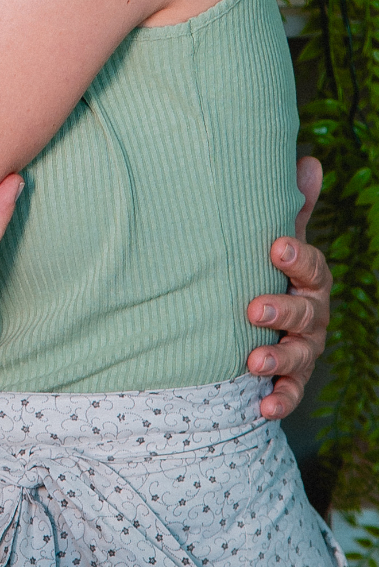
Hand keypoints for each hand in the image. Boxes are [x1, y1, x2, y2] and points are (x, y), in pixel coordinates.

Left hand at [246, 156, 330, 420]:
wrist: (253, 322)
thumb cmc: (264, 271)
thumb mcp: (275, 240)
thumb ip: (290, 208)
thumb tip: (310, 160)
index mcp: (309, 280)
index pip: (313, 268)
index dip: (298, 258)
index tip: (276, 247)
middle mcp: (312, 317)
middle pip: (307, 315)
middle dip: (282, 311)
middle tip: (253, 309)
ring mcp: (302, 351)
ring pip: (299, 356)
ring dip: (278, 358)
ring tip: (253, 360)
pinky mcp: (287, 381)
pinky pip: (289, 395)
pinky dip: (278, 402)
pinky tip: (260, 406)